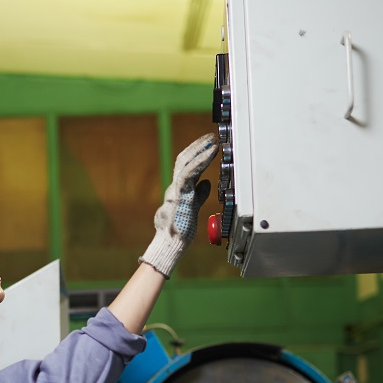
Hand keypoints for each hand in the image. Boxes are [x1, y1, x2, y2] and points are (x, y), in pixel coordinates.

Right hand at [140, 133, 217, 277]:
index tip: (208, 144)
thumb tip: (206, 183)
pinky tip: (209, 154)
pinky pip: (187, 174)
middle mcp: (175, 187)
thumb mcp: (192, 209)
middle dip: (197, 146)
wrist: (170, 245)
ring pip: (184, 163)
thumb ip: (199, 195)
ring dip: (199, 150)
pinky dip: (199, 162)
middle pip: (183, 160)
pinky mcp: (178, 196)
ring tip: (212, 141)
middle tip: (211, 137)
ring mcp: (175, 190)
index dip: (196, 153)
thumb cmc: (180, 231)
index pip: (186, 166)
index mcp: (179, 190)